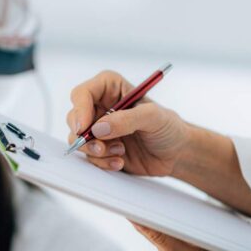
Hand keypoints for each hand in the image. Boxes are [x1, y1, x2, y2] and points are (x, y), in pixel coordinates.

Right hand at [66, 70, 189, 174]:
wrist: (177, 154)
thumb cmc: (169, 127)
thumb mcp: (154, 117)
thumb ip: (127, 119)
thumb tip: (98, 127)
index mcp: (111, 89)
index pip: (83, 94)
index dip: (79, 109)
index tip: (84, 128)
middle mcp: (100, 107)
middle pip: (74, 117)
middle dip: (84, 135)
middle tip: (101, 146)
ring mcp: (98, 129)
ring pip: (78, 140)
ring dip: (96, 150)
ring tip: (119, 153)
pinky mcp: (100, 149)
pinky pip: (88, 156)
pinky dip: (102, 162)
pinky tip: (120, 162)